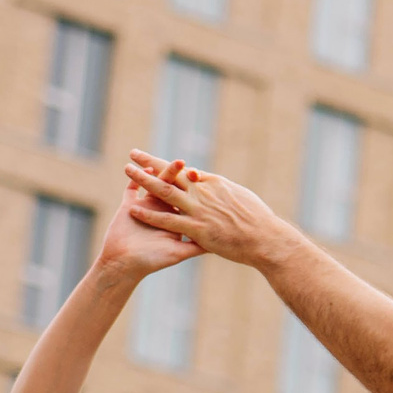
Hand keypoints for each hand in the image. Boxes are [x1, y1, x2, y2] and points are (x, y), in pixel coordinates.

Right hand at [95, 162, 204, 288]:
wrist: (124, 265)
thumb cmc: (152, 261)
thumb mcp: (178, 253)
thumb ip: (197, 246)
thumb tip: (220, 244)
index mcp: (175, 217)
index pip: (186, 198)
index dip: (191, 187)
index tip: (198, 176)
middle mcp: (162, 208)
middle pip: (171, 186)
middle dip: (176, 174)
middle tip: (183, 163)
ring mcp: (145, 205)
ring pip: (153, 183)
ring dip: (159, 172)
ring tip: (167, 163)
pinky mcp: (128, 205)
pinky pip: (132, 188)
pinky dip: (136, 179)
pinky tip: (143, 169)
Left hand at [124, 151, 295, 266]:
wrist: (265, 238)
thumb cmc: (257, 220)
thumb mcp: (238, 196)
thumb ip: (217, 188)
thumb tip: (204, 179)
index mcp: (213, 184)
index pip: (184, 171)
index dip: (166, 164)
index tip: (151, 159)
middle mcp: (203, 192)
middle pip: (171, 173)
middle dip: (150, 163)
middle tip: (132, 154)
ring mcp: (199, 210)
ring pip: (165, 192)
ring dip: (144, 181)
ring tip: (127, 171)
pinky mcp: (197, 229)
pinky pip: (168, 220)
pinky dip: (150, 214)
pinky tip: (133, 210)